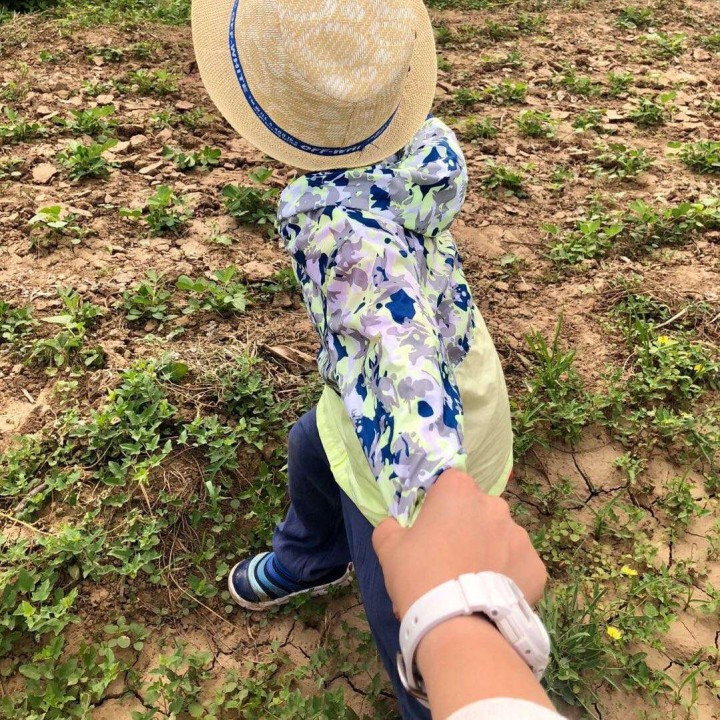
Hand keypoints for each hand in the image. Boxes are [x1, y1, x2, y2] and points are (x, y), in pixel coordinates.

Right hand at [372, 469, 546, 618]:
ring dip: (488, 551)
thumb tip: (395, 524)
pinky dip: (508, 577)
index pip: (450, 483)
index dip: (439, 504)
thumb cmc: (419, 576)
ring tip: (471, 583)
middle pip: (478, 509)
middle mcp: (494, 505)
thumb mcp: (388, 547)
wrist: (457, 627)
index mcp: (459, 490)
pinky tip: (490, 597)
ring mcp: (519, 536)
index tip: (431, 527)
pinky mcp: (536, 566)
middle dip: (467, 527)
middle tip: (449, 559)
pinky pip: (518, 566)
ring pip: (500, 537)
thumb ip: (390, 526)